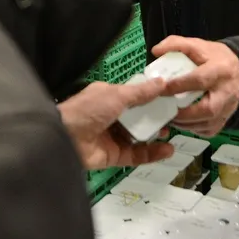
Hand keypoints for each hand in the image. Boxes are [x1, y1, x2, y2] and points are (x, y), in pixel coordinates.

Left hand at [57, 80, 175, 170]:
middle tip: (173, 116)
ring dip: (155, 134)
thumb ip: (140, 92)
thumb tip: (162, 82)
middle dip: (156, 116)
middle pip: (139, 117)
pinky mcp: (114, 156)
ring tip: (171, 131)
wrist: (65, 138)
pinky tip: (167, 149)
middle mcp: (112, 116)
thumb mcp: (116, 95)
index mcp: (109, 97)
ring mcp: (113, 136)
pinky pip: (136, 154)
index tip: (170, 97)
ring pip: (139, 136)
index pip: (134, 96)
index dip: (151, 97)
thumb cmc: (88, 110)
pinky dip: (152, 153)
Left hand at [153, 36, 238, 137]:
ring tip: (169, 117)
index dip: (179, 86)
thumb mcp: (197, 44)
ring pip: (207, 123)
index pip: (199, 80)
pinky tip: (182, 121)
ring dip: (185, 123)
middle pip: (208, 109)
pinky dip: (193, 129)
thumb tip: (156, 51)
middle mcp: (227, 92)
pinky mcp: (226, 119)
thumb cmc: (214, 57)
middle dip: (184, 113)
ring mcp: (228, 108)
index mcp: (220, 70)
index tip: (160, 89)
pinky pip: (208, 130)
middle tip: (165, 109)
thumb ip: (175, 44)